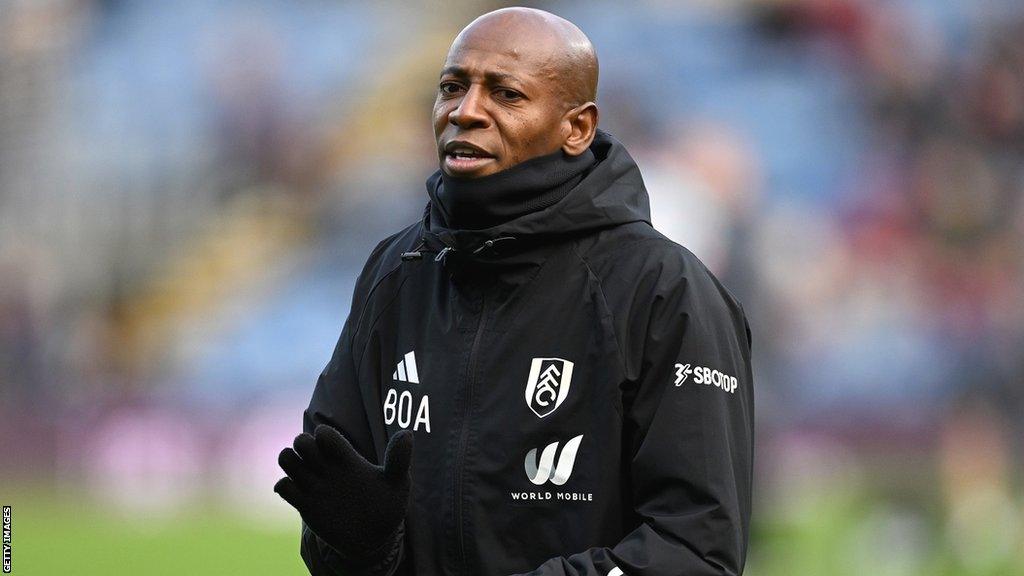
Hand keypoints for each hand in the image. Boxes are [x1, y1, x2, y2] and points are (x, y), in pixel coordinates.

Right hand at [275, 425, 413, 562]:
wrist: (374, 537)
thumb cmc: (387, 505)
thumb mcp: (398, 483)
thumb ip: (399, 459)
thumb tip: (407, 433)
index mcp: (347, 458)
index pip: (325, 433)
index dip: (325, 436)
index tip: (338, 454)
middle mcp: (328, 468)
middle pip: (300, 440)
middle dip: (303, 446)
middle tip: (319, 465)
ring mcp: (315, 485)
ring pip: (286, 458)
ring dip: (290, 462)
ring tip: (307, 478)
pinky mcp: (305, 505)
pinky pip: (283, 486)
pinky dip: (285, 487)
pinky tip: (300, 496)